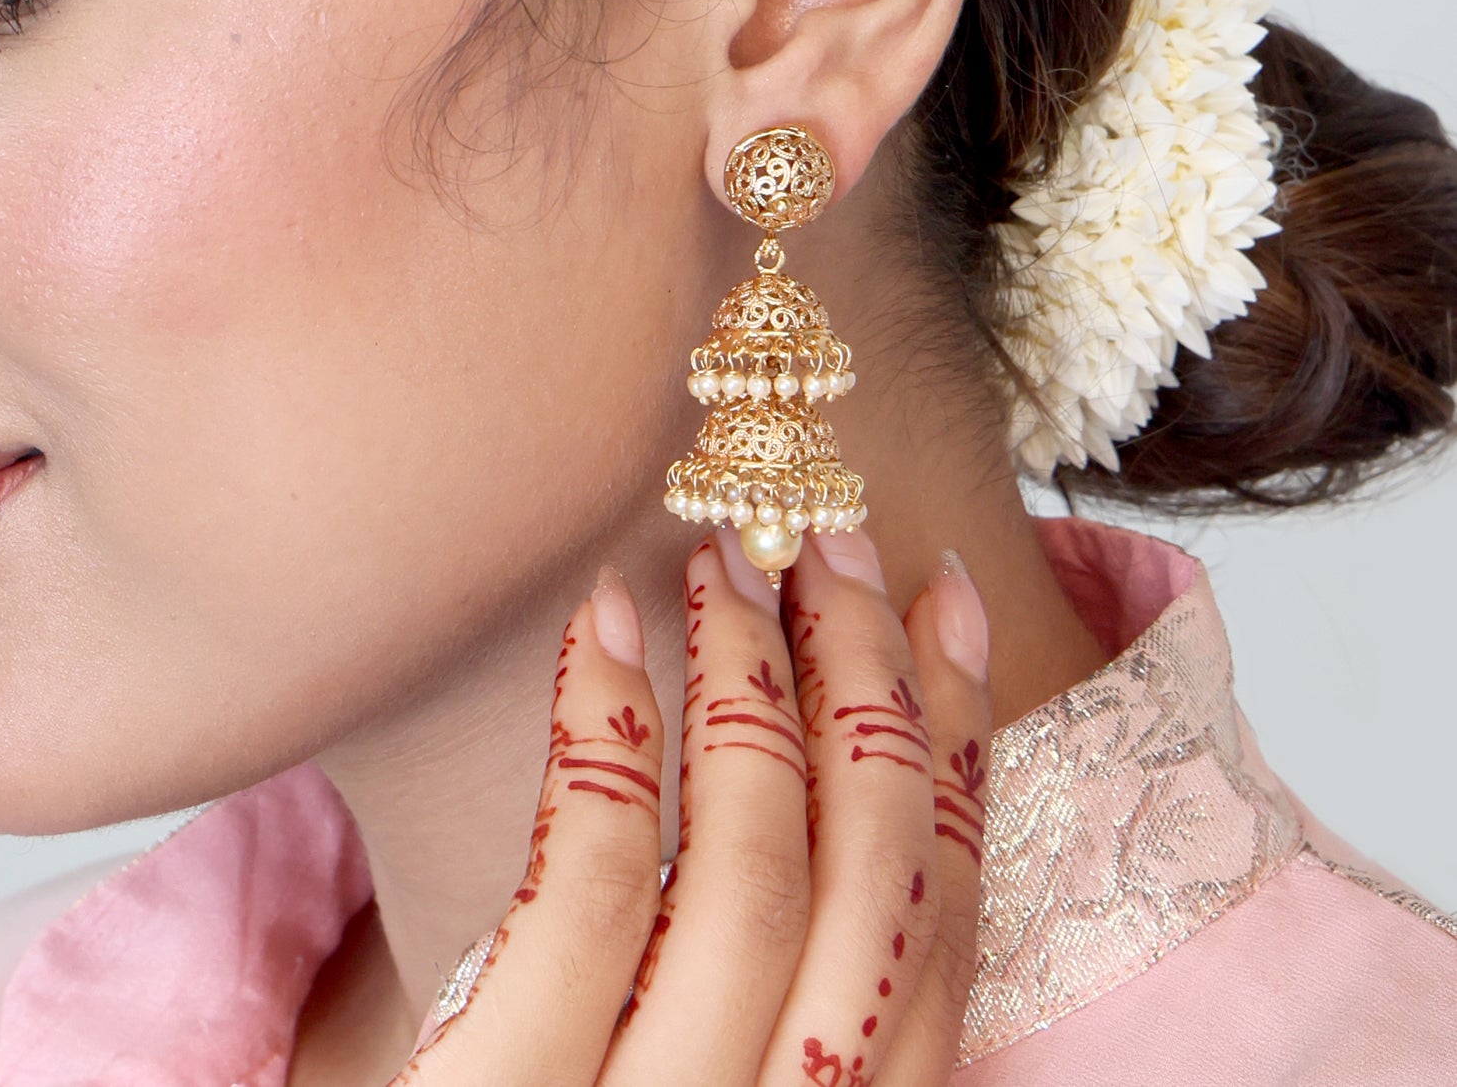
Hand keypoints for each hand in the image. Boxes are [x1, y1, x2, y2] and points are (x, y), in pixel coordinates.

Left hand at [391, 524, 991, 1086]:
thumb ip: (791, 1006)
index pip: (944, 928)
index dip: (960, 746)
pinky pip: (589, 887)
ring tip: (724, 567)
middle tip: (835, 544)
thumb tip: (836, 796)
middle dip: (871, 684)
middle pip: (869, 881)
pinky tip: (602, 624)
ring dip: (752, 687)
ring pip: (752, 870)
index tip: (949, 605)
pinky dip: (613, 735)